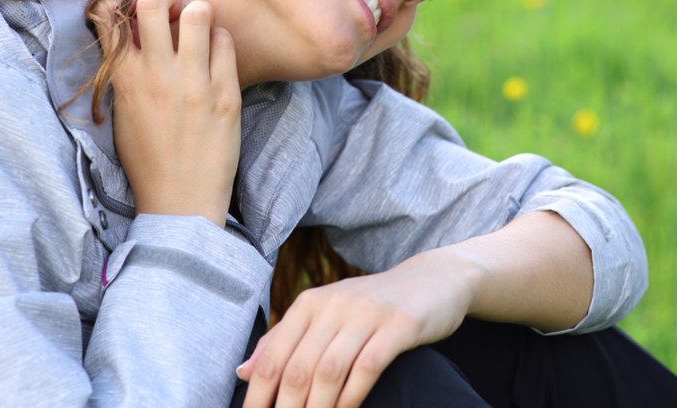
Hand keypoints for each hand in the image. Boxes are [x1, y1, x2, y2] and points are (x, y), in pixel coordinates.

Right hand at [102, 0, 240, 226]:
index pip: (108, 18)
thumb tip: (136, 31)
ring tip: (198, 30)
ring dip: (197, 14)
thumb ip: (127, 71)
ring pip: (197, 13)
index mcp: (124, 80)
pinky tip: (215, 56)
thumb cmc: (148, 159)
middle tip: (172, 7)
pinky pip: (226, 42)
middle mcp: (157, 75)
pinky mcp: (225, 95)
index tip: (129, 4)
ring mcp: (193, 84)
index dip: (117, 1)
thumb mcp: (123, 112)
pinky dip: (220, 40)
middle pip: (154, 1)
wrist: (181, 202)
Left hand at [236, 251, 474, 407]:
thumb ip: (286, 340)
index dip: (258, 395)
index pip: (273, 355)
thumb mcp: (326, 315)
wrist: (433, 281)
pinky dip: (352, 397)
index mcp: (310, 303)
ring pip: (329, 370)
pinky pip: (368, 367)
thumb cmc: (372, 306)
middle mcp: (334, 304)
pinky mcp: (400, 325)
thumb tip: (244, 373)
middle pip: (298, 367)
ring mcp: (367, 313)